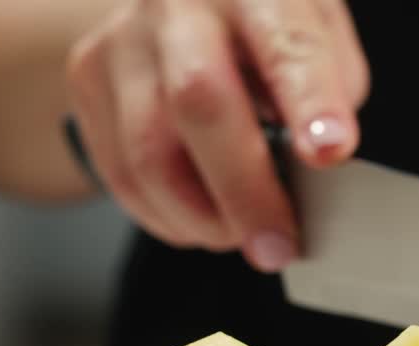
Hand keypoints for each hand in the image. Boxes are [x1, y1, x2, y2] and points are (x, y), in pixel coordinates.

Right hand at [65, 0, 368, 271]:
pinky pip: (119, 173)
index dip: (311, 102)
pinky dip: (167, 216)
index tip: (330, 152)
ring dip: (202, 219)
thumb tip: (319, 164)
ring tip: (243, 236)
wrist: (194, 0)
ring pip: (147, 154)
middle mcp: (178, 4)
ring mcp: (122, 39)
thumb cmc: (269, 27)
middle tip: (278, 247)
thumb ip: (330, 93)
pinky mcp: (87, 78)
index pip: (286, 45)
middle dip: (244, 192)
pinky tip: (201, 220)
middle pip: (198, 101)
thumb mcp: (322, 38)